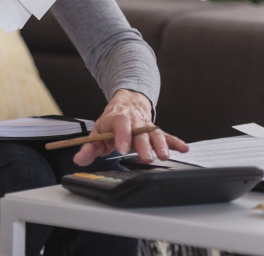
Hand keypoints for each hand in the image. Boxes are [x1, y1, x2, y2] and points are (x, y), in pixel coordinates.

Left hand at [72, 89, 188, 165]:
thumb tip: (79, 159)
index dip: (122, 135)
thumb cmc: (111, 122)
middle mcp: (134, 120)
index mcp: (118, 118)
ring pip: (155, 134)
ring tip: (164, 156)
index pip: (120, 124)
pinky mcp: (156, 131)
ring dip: (161, 145)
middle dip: (144, 145)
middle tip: (147, 158)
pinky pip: (167, 136)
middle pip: (140, 132)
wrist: (126, 104)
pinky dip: (176, 142)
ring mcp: (146, 125)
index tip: (123, 149)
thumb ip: (88, 147)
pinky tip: (184, 148)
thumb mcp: (96, 133)